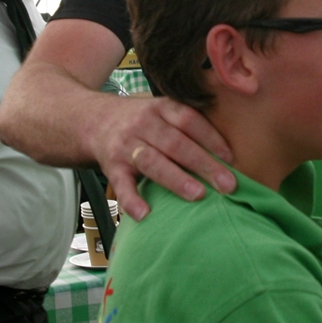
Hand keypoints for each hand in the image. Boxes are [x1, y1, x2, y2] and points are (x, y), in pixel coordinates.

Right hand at [91, 95, 234, 220]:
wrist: (90, 120)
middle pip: (176, 144)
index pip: (189, 120)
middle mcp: (143, 124)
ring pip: (152, 161)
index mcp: (161, 108)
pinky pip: (120, 184)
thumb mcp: (161, 111)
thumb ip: (187, 124)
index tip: (231, 158)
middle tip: (228, 185)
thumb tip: (229, 153)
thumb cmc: (140, 121)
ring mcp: (126, 145)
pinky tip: (145, 214)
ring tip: (197, 195)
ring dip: (176, 179)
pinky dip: (131, 200)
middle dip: (204, 164)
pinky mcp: (111, 166)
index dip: (211, 138)